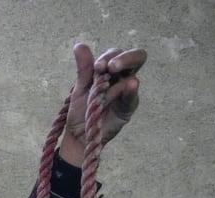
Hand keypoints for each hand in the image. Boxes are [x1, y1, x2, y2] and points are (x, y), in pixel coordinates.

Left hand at [59, 44, 145, 166]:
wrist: (79, 134)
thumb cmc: (82, 109)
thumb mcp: (80, 87)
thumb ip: (84, 68)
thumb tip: (79, 45)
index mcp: (110, 70)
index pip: (116, 54)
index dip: (109, 56)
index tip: (97, 66)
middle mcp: (122, 78)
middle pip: (135, 58)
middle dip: (124, 58)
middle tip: (110, 66)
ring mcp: (127, 93)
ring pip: (132, 76)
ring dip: (123, 72)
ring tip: (112, 71)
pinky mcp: (128, 108)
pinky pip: (132, 97)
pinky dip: (131, 90)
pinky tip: (130, 84)